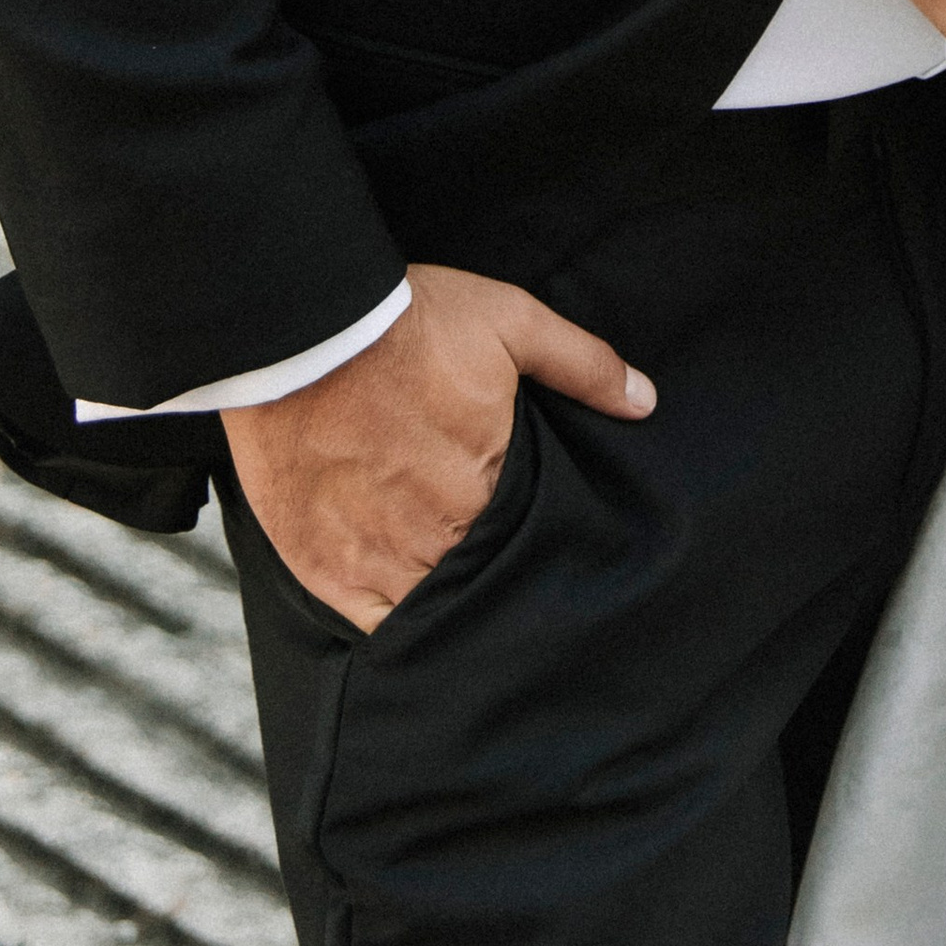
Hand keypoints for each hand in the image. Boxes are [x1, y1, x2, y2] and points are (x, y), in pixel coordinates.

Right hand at [223, 261, 653, 632]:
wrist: (301, 329)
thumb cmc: (408, 322)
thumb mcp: (511, 321)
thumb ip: (582, 364)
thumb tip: (644, 401)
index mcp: (489, 482)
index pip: (530, 537)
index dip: (533, 535)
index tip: (532, 527)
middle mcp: (437, 535)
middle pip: (480, 577)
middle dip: (490, 568)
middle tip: (487, 548)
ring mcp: (376, 559)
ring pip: (430, 607)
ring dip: (445, 597)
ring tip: (448, 574)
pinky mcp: (323, 569)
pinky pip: (372, 623)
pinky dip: (392, 619)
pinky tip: (404, 600)